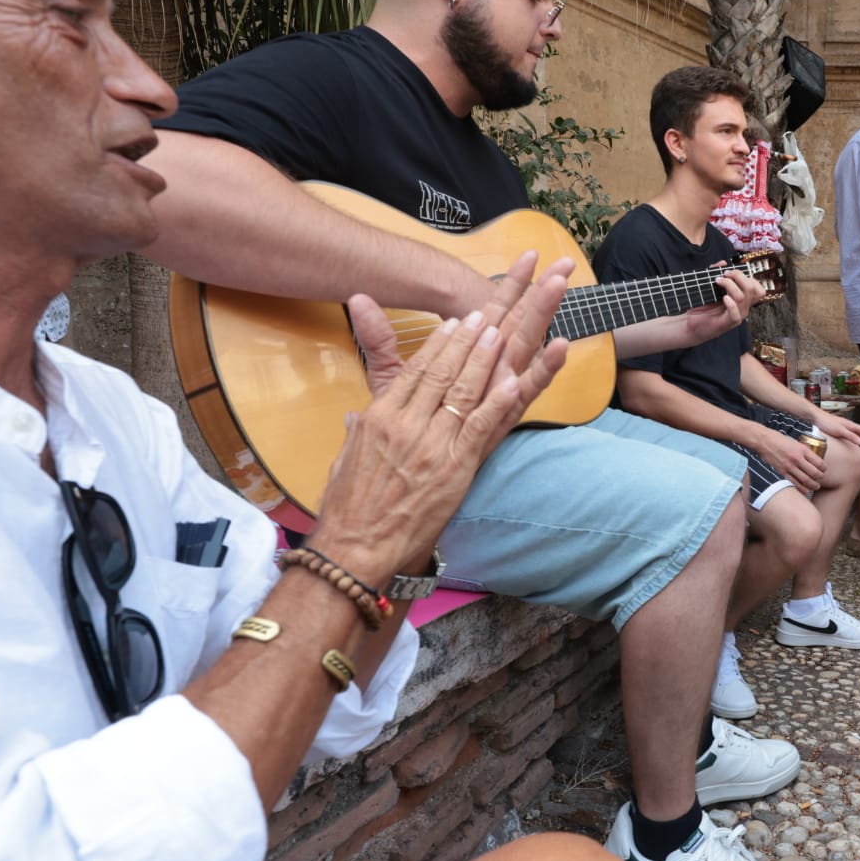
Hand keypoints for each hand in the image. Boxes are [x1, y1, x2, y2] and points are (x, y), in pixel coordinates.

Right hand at [313, 257, 569, 576]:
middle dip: (466, 338)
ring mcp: (430, 445)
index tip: (455, 322)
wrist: (353, 550)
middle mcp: (405, 424)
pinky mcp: (452, 468)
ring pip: (462, 391)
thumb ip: (357, 430)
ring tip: (500, 329)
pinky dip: (498, 401)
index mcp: (380, 418)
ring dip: (483, 358)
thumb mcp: (346, 458)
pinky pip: (480, 427)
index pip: (414, 371)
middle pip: (442, 371)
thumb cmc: (348, 510)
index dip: (439, 345)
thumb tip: (358, 415)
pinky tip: (514, 379)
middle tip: (485, 310)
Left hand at [675, 265, 764, 346]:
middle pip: (752, 289)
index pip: (758, 288)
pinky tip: (723, 298)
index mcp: (743, 299)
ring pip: (742, 298)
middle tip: (724, 275)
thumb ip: (716, 273)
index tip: (730, 272)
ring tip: (717, 282)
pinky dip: (731, 304)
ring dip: (730, 286)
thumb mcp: (709, 287)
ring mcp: (737, 316)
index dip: (747, 277)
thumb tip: (723, 263)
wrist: (691, 324)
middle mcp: (743, 307)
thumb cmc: (702, 306)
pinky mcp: (728, 324)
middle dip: (738, 276)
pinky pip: (736, 314)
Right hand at [750, 429, 825, 493]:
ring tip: (815, 486)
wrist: (764, 441)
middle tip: (821, 479)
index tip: (824, 470)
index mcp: (802, 450)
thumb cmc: (780, 440)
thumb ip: (804, 451)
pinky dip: (802, 488)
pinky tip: (805, 490)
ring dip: (813, 485)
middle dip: (820, 478)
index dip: (824, 468)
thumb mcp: (796, 442)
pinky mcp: (782, 472)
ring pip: (805, 480)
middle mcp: (797, 459)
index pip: (819, 462)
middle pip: (814, 473)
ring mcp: (789, 466)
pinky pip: (794, 483)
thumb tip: (813, 459)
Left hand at [811, 410, 859, 444]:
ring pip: (857, 431)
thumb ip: (851, 436)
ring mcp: (844, 426)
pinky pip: (851, 433)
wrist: (816, 417)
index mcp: (850, 425)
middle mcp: (848, 425)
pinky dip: (855, 435)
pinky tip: (853, 438)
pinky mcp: (838, 428)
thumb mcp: (840, 431)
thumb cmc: (827, 423)